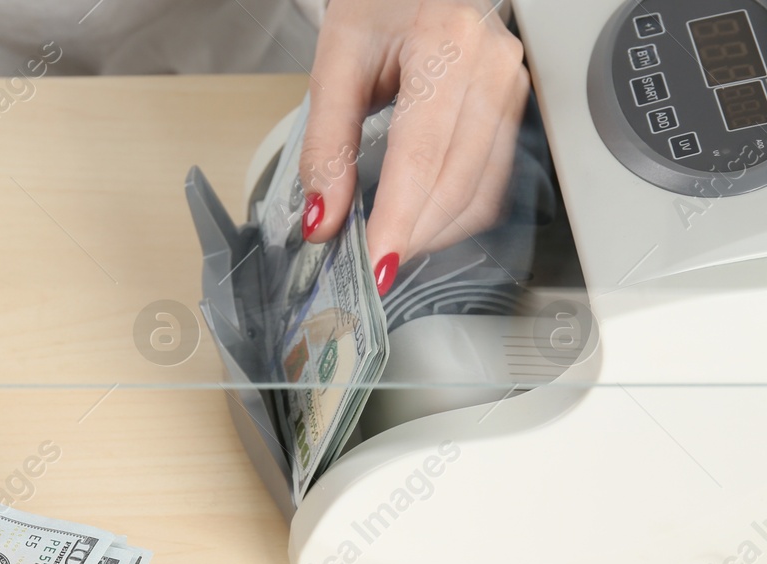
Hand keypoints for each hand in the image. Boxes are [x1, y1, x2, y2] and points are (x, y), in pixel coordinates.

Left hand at [299, 0, 529, 293]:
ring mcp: (510, 86)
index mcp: (444, 44)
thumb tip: (324, 218)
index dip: (398, 219)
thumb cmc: (379, 2)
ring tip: (391, 246)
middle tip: (370, 264)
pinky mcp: (513, 105)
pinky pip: (493, 179)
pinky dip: (455, 213)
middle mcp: (490, 66)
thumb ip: (327, 146)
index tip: (374, 264)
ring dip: (434, 232)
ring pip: (482, 189)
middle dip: (411, 234)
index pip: (421, 156)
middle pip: (455, 180)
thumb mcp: (336, 62)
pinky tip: (421, 222)